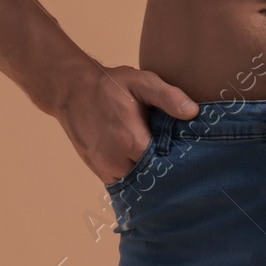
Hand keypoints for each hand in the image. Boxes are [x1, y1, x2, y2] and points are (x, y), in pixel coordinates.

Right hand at [55, 63, 199, 183]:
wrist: (72, 90)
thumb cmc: (110, 85)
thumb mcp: (142, 82)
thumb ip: (168, 97)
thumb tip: (193, 112)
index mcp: (131, 141)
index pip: (163, 164)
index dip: (177, 159)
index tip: (188, 152)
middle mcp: (115, 160)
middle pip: (149, 176)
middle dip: (163, 170)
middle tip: (178, 159)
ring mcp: (103, 167)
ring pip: (134, 182)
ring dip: (147, 174)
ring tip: (160, 160)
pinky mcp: (96, 168)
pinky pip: (119, 181)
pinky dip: (132, 175)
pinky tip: (142, 162)